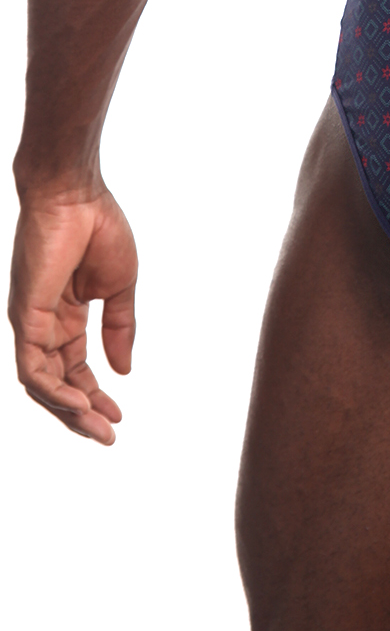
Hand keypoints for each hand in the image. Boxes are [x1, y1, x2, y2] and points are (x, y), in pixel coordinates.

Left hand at [8, 186, 136, 444]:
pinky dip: (52, 389)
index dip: (94, 395)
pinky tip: (77, 403)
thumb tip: (124, 369)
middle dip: (81, 413)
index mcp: (66, 315)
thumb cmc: (100, 228)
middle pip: (57, 383)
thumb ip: (120, 327)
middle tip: (107, 435)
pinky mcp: (25, 317)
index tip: (119, 416)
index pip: (75, 368)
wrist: (78, 194)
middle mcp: (44, 324)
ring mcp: (31, 322)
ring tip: (97, 427)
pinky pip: (32, 366)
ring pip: (42, 383)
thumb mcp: (119, 286)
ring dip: (68, 410)